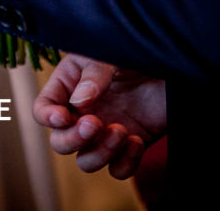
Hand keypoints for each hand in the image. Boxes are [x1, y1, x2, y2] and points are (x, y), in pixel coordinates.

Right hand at [32, 54, 165, 179]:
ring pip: (86, 161)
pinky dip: (125, 162)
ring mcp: (105, 131)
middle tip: (95, 124)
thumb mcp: (110, 54)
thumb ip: (93, 76)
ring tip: (121, 131)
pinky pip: (118, 169)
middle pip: (61, 142)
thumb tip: (79, 103)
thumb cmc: (136, 50)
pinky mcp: (129, 145)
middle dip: (74, 139)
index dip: (47, 117)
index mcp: (70, 85)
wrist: (175, 62)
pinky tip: (137, 141)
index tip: (64, 116)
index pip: (44, 108)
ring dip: (100, 153)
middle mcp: (83, 112)